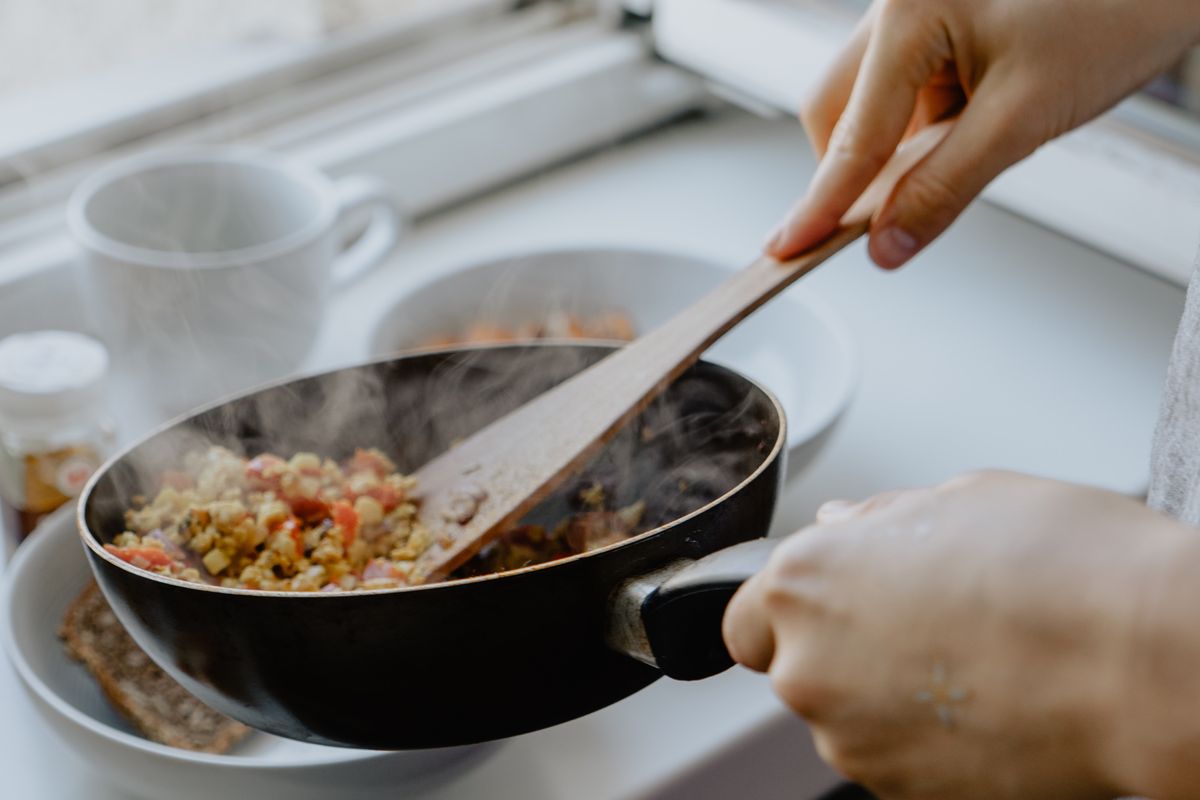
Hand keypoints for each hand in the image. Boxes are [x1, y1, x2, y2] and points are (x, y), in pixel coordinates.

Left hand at [723, 471, 1190, 798]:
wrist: (1143, 662)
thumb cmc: (1063, 567)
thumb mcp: (961, 498)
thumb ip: (879, 519)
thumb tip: (846, 524)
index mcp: (805, 582)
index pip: (746, 618)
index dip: (790, 610)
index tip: (833, 604)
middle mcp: (809, 667)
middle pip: (798, 667)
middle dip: (844, 647)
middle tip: (925, 622)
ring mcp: (853, 740)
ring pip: (847, 715)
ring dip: (886, 694)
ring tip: (972, 659)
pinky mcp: (904, 792)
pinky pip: (894, 756)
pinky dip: (925, 737)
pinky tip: (988, 701)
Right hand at [765, 0, 1199, 267]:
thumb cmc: (1118, 10)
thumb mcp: (1025, 117)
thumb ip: (945, 187)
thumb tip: (888, 242)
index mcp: (912, 10)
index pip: (852, 134)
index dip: (821, 203)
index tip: (787, 248)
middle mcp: (900, 3)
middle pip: (836, 108)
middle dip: (855, 168)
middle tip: (884, 218)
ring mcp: (917, 11)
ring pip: (869, 101)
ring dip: (898, 146)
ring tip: (975, 146)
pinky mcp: (941, 25)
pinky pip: (905, 89)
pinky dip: (926, 125)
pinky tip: (979, 124)